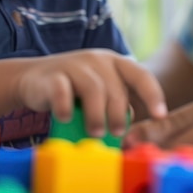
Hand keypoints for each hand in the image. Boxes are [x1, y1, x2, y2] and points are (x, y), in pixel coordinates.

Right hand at [14, 49, 166, 137]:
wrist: (33, 79)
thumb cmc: (74, 90)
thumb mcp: (100, 93)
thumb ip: (116, 104)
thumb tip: (131, 129)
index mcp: (115, 63)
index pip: (141, 75)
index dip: (153, 95)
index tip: (159, 115)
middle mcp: (98, 60)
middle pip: (116, 88)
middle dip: (118, 114)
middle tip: (117, 133)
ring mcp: (75, 65)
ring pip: (93, 89)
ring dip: (97, 114)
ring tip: (95, 132)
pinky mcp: (53, 75)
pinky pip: (63, 91)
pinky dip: (65, 107)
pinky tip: (65, 118)